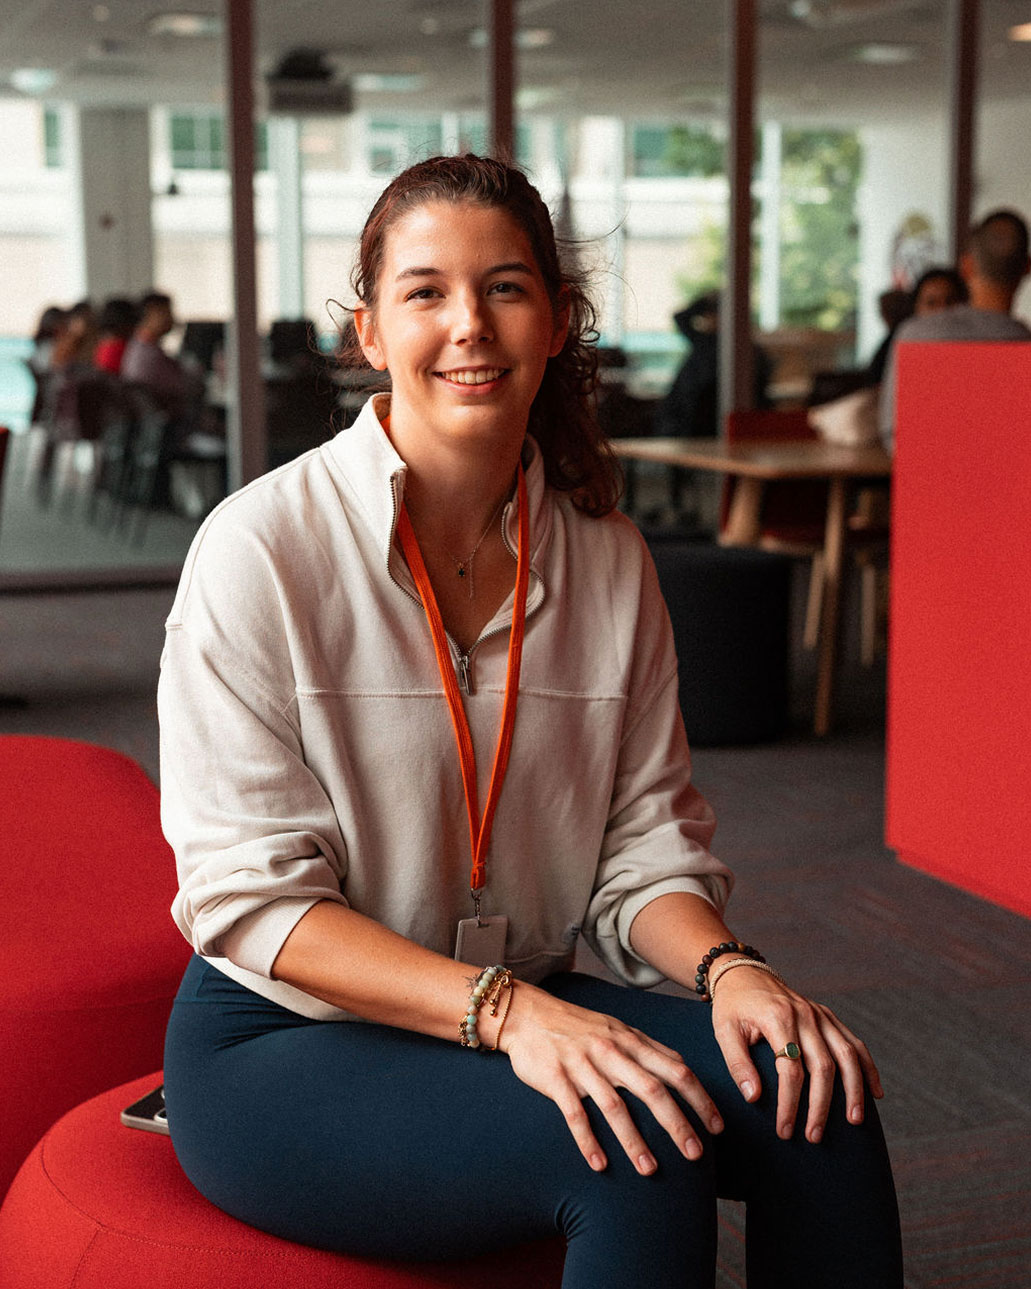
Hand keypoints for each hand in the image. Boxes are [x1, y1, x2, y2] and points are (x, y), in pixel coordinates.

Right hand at [493, 984, 724, 1173]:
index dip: (699, 1098)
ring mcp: (582, 1065)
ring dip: (634, 1140)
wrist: (528, 1014)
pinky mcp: (556, 1078)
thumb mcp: (616, 1028)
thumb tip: (681, 1066)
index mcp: (630, 1040)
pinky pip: (574, 1114)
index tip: (716, 1125)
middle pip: (652, 1089)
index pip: (674, 1069)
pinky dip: (587, 1141)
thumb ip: (646, 1048)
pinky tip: (599, 1165)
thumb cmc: (576, 1025)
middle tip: (695, 1154)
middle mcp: (611, 1051)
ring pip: (614, 1106)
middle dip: (677, 1123)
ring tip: (649, 1170)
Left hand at [710, 966, 883, 1143]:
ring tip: (854, 1122)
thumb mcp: (724, 1031)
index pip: (790, 1069)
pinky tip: (875, 1094)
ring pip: (847, 1055)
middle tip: (814, 1136)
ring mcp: (819, 1014)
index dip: (790, 1103)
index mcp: (778, 1018)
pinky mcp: (827, 1016)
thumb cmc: (732, 1006)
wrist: (743, 972)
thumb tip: (754, 1099)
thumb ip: (738, 1064)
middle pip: (823, 1066)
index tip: (785, 1130)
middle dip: (821, 1105)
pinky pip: (855, 1043)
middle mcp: (804, 1014)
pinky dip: (868, 1068)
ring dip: (853, 1090)